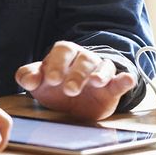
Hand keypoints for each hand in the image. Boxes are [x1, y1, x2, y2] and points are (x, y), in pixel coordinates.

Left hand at [14, 41, 135, 120]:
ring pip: (103, 66)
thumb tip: (28, 79)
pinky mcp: (112, 88)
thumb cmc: (55, 87)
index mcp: (65, 55)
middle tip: (70, 89)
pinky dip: (125, 79)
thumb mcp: (39, 83)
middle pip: (83, 59)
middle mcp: (83, 60)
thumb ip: (28, 77)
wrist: (74, 104)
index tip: (51, 79)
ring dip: (100, 74)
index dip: (57, 63)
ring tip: (96, 82)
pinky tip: (127, 79)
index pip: (62, 50)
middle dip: (77, 73)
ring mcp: (100, 72)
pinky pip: (121, 80)